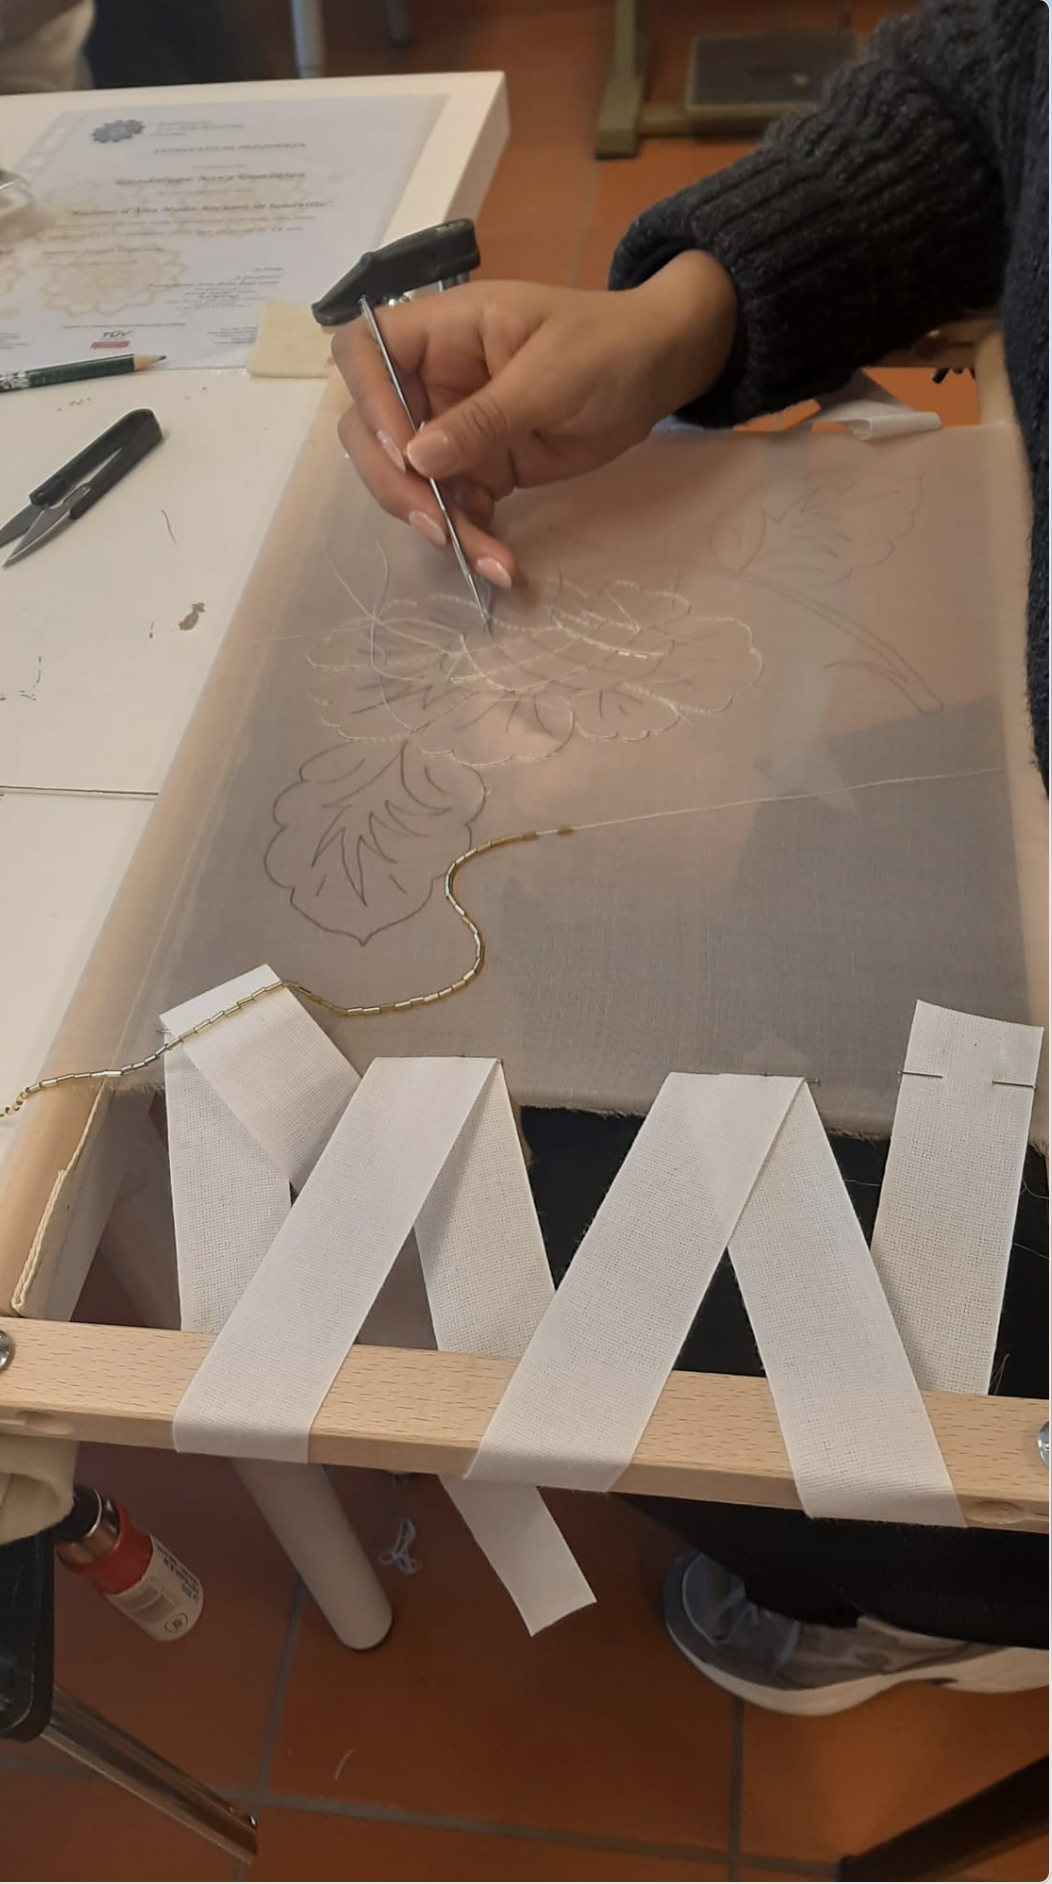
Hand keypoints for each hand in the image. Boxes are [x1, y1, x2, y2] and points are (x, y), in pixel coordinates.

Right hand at [332, 251, 736, 586]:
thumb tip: (418, 458)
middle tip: (435, 525)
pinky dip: (471, 536)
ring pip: (412, 481)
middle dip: (395, 483)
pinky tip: (499, 562)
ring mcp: (455, 427)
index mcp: (443, 331)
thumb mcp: (551, 374)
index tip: (402, 451)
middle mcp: (435, 379)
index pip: (365, 352)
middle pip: (373, 430)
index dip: (368, 401)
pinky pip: (457, 506)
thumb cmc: (609, 346)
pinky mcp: (483, 467)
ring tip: (486, 559)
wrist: (659, 370)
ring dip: (439, 523)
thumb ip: (485, 417)